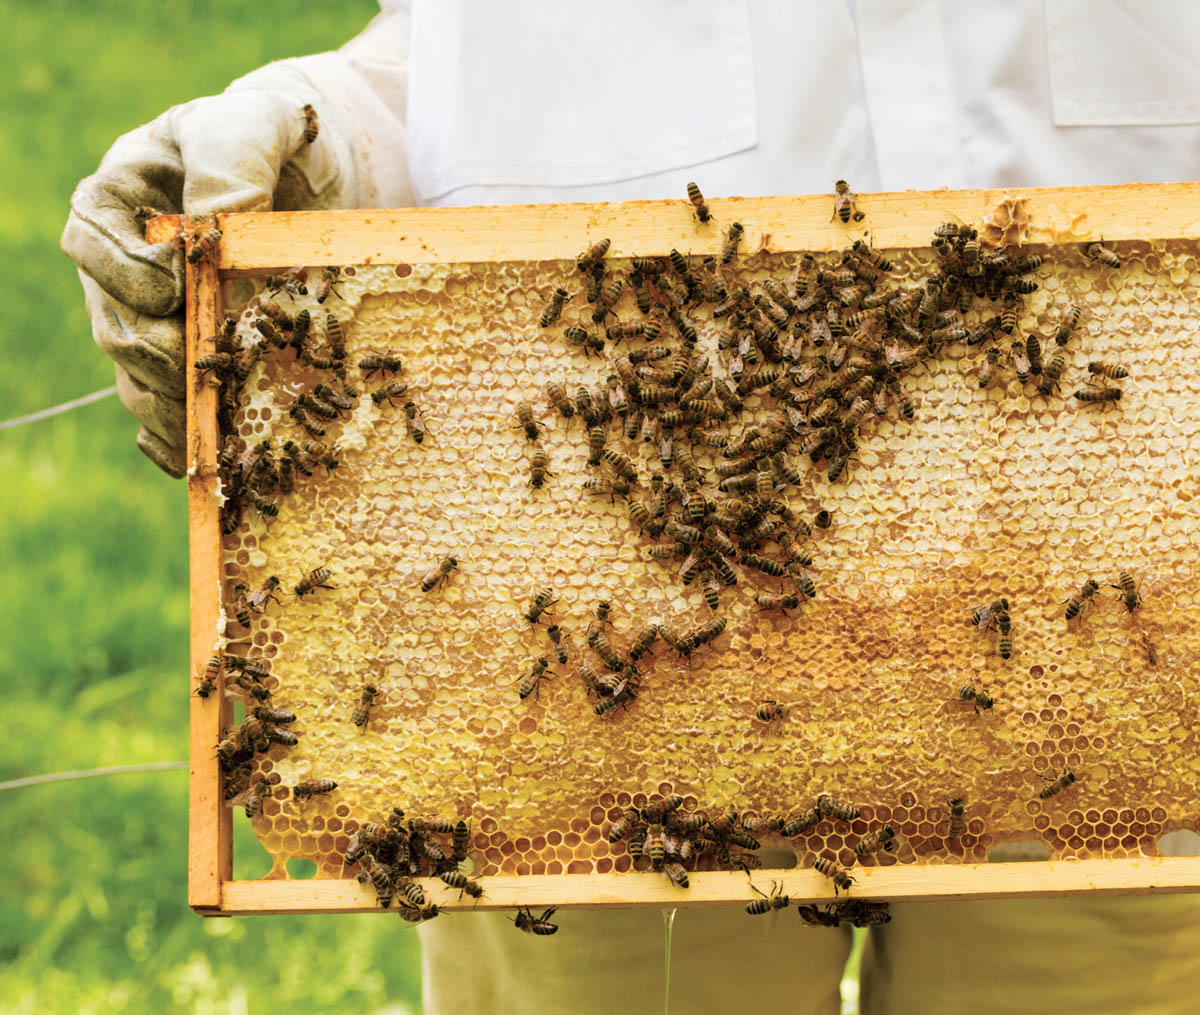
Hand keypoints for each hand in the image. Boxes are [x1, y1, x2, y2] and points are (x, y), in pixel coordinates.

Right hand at [61, 57, 370, 475]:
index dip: (124, 272)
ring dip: (169, 404)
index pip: (93, 238)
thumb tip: (211, 228)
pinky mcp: (196, 357)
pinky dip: (182, 436)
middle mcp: (127, 264)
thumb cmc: (281, 139)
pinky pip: (168, 408)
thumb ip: (229, 163)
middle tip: (195, 370)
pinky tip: (206, 457)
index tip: (172, 292)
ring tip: (204, 429)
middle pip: (115, 319)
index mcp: (123, 199)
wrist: (327, 179)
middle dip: (154, 351)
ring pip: (139, 373)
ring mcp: (160, 318)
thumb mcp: (256, 126)